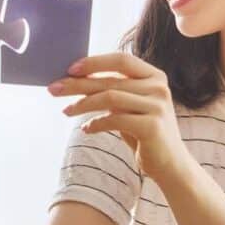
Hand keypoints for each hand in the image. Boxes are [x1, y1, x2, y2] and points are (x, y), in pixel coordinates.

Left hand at [49, 53, 186, 181]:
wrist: (171, 165)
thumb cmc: (144, 133)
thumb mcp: (130, 106)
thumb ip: (114, 90)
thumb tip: (76, 78)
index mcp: (155, 76)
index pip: (121, 60)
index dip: (94, 62)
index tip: (70, 68)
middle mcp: (159, 88)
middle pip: (111, 80)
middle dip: (78, 84)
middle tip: (54, 88)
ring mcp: (157, 106)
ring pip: (110, 98)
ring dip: (82, 104)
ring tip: (66, 111)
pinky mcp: (152, 126)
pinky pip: (114, 120)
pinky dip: (96, 123)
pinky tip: (86, 129)